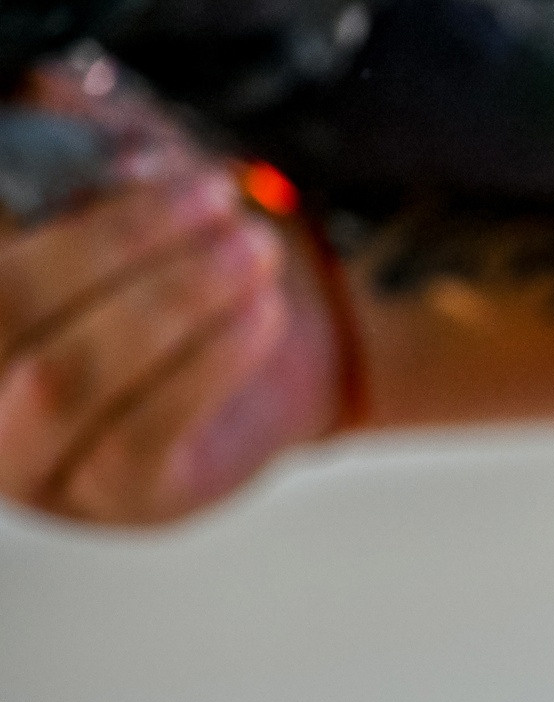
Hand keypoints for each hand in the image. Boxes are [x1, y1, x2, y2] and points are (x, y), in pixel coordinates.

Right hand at [0, 60, 341, 523]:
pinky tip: (261, 312)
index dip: (45, 191)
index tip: (145, 156)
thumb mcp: (124, 191)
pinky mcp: (121, 498)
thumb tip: (52, 102)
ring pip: (72, 375)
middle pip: (9, 307)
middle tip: (213, 194)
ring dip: (171, 298)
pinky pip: (147, 432)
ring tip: (251, 245)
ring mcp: (37, 457)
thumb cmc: (179, 258)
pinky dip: (208, 361)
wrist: (279, 353)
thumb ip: (71, 147)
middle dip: (118, 241)